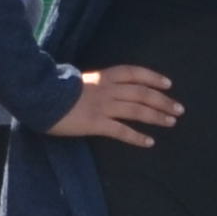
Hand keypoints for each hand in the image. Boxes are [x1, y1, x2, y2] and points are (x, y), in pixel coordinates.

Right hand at [47, 63, 180, 148]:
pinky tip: (149, 142)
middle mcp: (107, 90)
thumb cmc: (54, 89)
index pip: (134, 73)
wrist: (37, 96)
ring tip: (171, 122)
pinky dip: (137, 137)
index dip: (153, 77)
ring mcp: (102, 106)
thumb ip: (94, 83)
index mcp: (103, 76)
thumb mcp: (78, 80)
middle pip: (142, 93)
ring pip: (137, 110)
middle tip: (179, 109)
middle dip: (163, 101)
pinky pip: (121, 131)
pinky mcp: (96, 124)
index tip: (168, 84)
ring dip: (156, 116)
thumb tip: (106, 87)